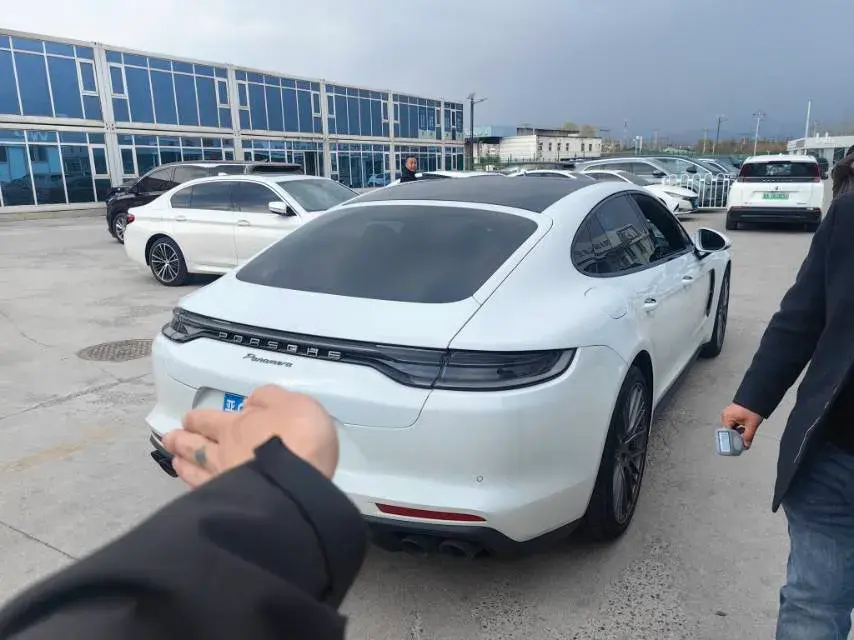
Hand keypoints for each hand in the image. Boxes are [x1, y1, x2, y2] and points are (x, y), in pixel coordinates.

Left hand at [163, 385, 338, 487]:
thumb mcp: (293, 403)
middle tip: (169, 439)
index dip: (197, 419)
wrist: (298, 485)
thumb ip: (269, 399)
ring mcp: (223, 482)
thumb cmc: (298, 438)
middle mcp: (222, 454)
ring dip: (185, 465)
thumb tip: (250, 402)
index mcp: (235, 427)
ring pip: (196, 472)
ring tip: (176, 463)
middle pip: (195, 446)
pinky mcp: (229, 508)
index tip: (186, 420)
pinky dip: (196, 490)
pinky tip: (195, 492)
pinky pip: (205, 495)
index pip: (208, 420)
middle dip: (182, 441)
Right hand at [720, 403, 763, 448]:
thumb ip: (748, 436)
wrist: (757, 398)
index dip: (732, 440)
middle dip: (736, 436)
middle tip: (743, 440)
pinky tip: (744, 427)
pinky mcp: (732, 413)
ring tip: (746, 431)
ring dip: (738, 431)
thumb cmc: (752, 408)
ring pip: (731, 427)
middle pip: (728, 431)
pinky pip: (733, 423)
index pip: (726, 433)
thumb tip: (746, 446)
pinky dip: (738, 427)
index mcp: (727, 417)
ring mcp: (728, 414)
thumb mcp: (751, 425)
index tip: (737, 446)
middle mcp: (725, 415)